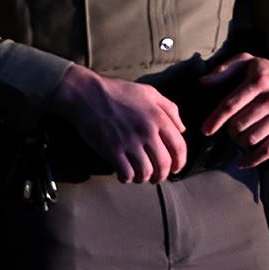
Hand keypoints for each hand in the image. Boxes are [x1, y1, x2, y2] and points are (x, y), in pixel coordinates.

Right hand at [49, 63, 188, 183]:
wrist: (86, 93)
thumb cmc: (117, 92)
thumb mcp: (148, 92)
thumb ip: (169, 108)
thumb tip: (182, 129)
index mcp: (158, 118)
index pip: (179, 148)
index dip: (180, 162)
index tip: (175, 168)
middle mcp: (146, 131)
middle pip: (164, 164)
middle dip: (162, 175)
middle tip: (157, 176)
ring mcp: (128, 142)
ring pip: (146, 172)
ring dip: (144, 178)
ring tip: (139, 175)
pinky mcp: (112, 150)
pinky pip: (126, 173)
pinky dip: (127, 178)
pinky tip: (124, 174)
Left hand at [200, 53, 268, 167]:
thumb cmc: (267, 71)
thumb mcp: (247, 61)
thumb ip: (224, 70)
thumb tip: (203, 82)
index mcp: (258, 81)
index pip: (232, 104)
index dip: (216, 119)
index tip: (205, 130)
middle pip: (240, 124)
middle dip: (229, 129)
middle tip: (229, 128)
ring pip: (252, 138)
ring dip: (240, 141)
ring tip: (238, 135)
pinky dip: (254, 159)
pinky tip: (242, 162)